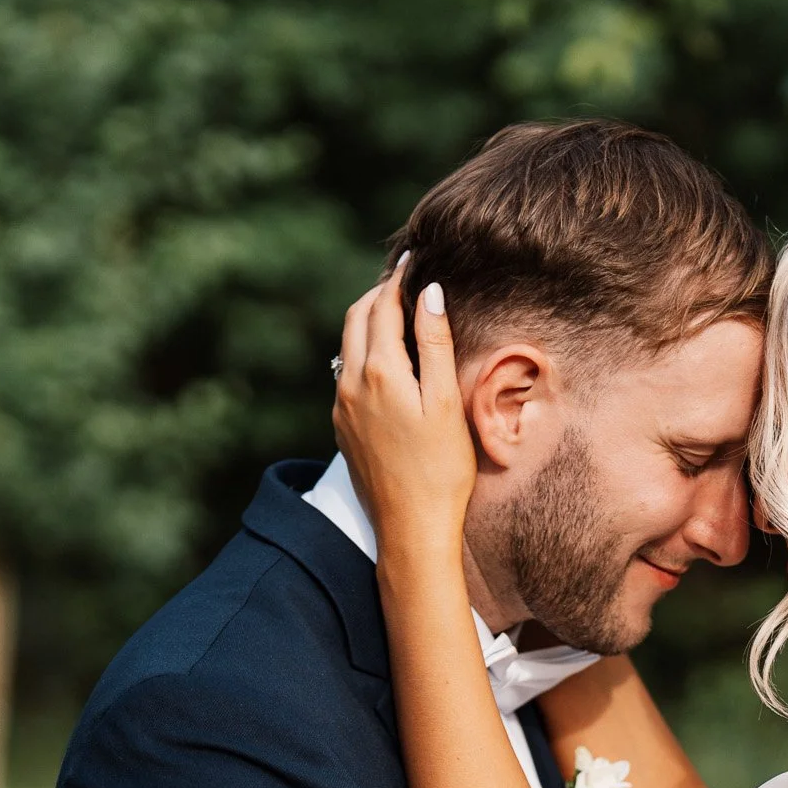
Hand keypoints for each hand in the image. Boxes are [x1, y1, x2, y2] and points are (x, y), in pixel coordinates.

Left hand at [331, 264, 476, 566]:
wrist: (411, 529)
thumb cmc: (440, 470)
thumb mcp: (445, 403)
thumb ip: (434, 344)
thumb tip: (429, 293)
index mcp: (379, 372)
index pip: (383, 306)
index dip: (398, 278)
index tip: (413, 258)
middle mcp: (350, 384)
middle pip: (356, 319)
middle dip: (377, 294)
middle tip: (402, 280)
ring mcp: (342, 408)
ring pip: (347, 347)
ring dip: (368, 323)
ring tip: (396, 314)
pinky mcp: (342, 429)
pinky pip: (347, 376)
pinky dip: (364, 354)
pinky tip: (387, 363)